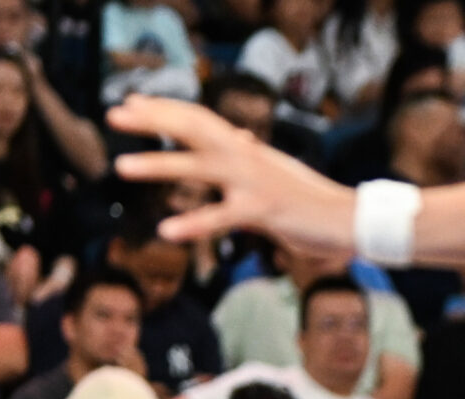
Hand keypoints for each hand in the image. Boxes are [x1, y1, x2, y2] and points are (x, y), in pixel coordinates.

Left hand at [109, 96, 357, 253]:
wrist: (351, 218)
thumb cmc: (313, 200)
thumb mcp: (277, 171)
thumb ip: (252, 156)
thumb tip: (241, 136)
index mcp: (247, 149)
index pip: (200, 118)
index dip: (165, 108)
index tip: (131, 102)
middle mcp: (246, 156)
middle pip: (192, 127)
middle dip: (152, 120)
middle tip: (113, 114)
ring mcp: (254, 182)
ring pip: (198, 166)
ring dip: (157, 164)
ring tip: (120, 167)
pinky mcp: (264, 211)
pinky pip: (222, 217)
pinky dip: (193, 223)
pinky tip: (166, 230)